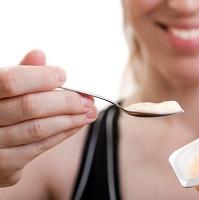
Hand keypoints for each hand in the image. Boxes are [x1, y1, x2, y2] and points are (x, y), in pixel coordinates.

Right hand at [0, 50, 96, 186]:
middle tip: (87, 100)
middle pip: (30, 106)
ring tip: (89, 112)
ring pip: (38, 130)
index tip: (62, 75)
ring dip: (71, 119)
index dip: (41, 77)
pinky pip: (40, 148)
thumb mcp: (1, 91)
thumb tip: (40, 55)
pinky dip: (63, 135)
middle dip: (65, 101)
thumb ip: (19, 74)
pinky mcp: (4, 168)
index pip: (11, 81)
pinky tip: (76, 125)